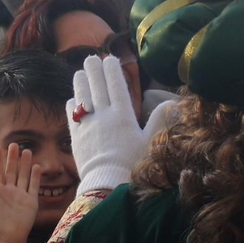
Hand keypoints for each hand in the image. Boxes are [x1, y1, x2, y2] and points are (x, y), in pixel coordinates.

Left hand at [0, 143, 41, 242]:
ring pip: (23, 176)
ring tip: (26, 150)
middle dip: (12, 158)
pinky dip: (35, 176)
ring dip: (25, 164)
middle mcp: (9, 192)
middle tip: (14, 144)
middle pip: (11, 171)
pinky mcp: (31, 203)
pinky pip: (34, 187)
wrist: (4, 241)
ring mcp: (20, 197)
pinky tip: (36, 166)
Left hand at [67, 55, 148, 193]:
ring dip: (80, 82)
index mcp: (123, 115)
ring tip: (79, 72)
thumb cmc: (132, 164)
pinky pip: (72, 115)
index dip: (112, 70)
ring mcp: (88, 125)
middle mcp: (104, 115)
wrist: (107, 184)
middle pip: (97, 86)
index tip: (109, 59)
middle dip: (93, 70)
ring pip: (82, 96)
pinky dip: (72, 104)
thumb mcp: (149, 142)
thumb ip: (158, 120)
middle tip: (91, 58)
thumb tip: (172, 102)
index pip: (116, 85)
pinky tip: (73, 99)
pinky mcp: (76, 136)